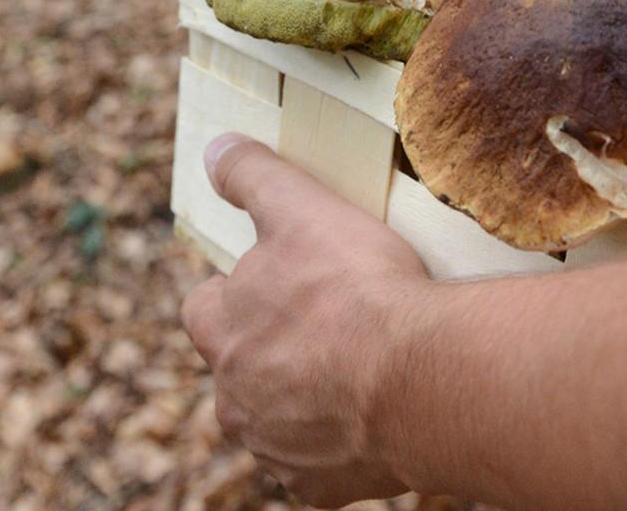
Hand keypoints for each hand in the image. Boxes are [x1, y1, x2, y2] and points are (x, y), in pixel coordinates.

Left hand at [180, 133, 430, 507]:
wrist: (421, 378)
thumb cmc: (357, 289)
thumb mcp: (301, 208)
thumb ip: (253, 176)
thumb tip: (215, 150)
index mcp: (220, 330)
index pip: (204, 307)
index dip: (239, 292)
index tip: (279, 282)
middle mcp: (232, 397)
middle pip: (240, 370)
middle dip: (273, 351)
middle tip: (330, 327)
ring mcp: (273, 448)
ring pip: (276, 420)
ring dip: (305, 400)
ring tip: (358, 372)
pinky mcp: (317, 487)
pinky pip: (318, 467)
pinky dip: (340, 447)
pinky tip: (375, 418)